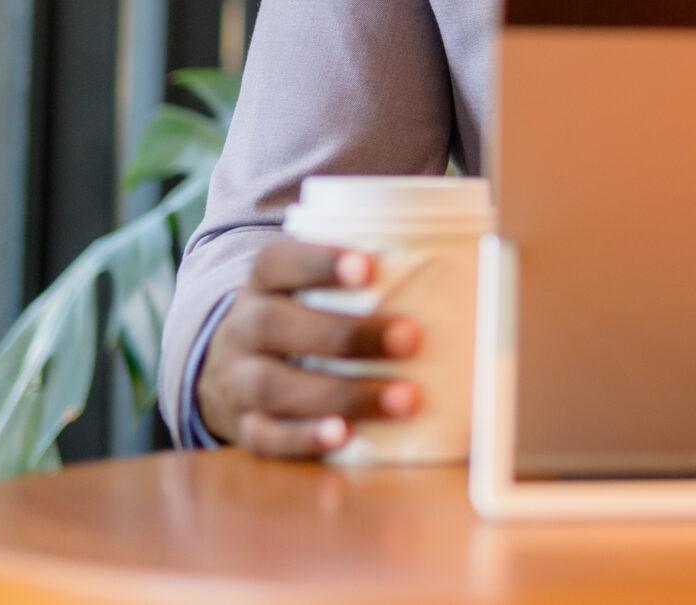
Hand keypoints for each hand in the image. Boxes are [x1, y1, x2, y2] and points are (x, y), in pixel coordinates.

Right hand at [196, 240, 420, 457]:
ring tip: (403, 399)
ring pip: (273, 386)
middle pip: (275, 325)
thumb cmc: (305, 318)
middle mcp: (242, 329)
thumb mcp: (315, 289)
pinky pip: (265, 437)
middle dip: (346, 334)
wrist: (232, 370)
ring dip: (341, 393)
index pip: (277, 262)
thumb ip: (368, 277)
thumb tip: (463, 258)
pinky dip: (305, 438)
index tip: (369, 266)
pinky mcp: (243, 428)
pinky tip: (345, 436)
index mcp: (264, 284)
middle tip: (410, 338)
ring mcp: (236, 381)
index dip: (319, 262)